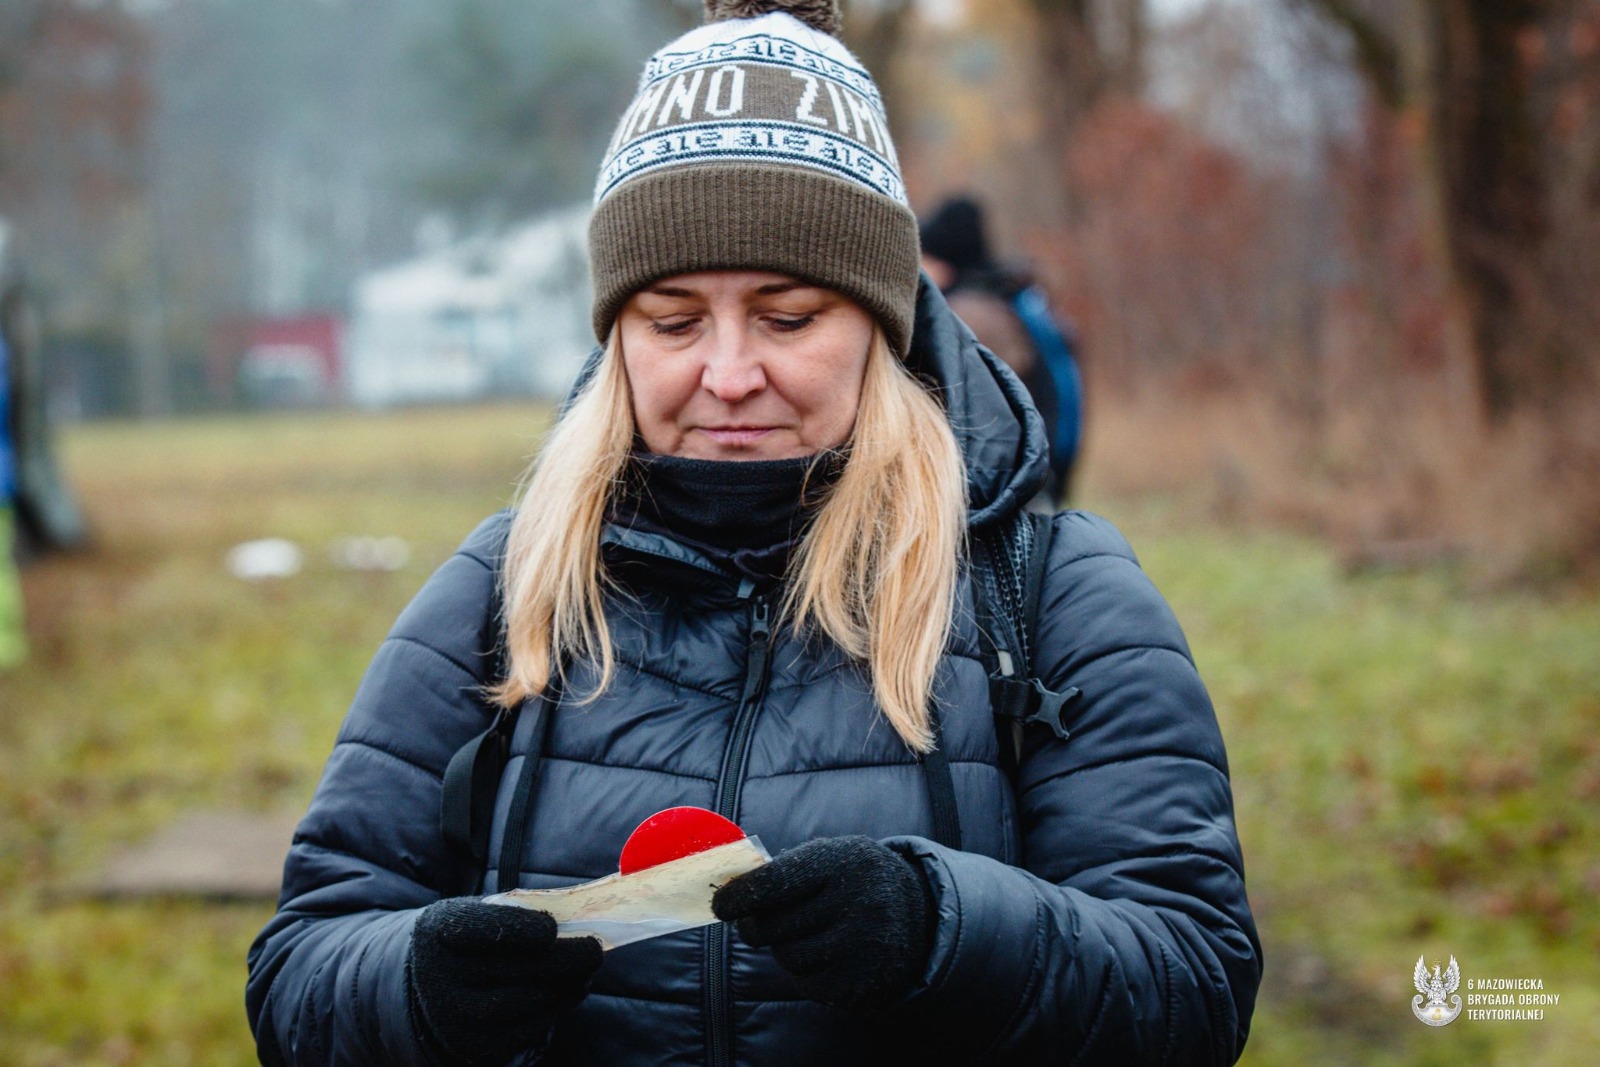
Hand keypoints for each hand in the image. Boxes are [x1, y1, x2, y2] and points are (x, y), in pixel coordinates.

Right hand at [406, 897, 601, 1065]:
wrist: (426, 987)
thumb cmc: (470, 940)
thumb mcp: (479, 914)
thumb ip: (520, 912)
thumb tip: (580, 921)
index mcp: (440, 930)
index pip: (482, 928)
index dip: (521, 929)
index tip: (552, 928)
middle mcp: (441, 977)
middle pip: (520, 968)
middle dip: (568, 958)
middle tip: (595, 949)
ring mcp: (456, 1017)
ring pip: (533, 999)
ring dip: (570, 984)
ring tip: (586, 969)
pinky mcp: (476, 1046)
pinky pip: (532, 1026)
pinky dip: (557, 1007)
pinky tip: (567, 991)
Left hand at [712, 835, 934, 1010]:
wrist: (916, 913)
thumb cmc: (853, 880)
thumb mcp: (829, 857)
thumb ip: (782, 870)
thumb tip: (727, 893)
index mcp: (843, 861)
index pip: (774, 882)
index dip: (739, 896)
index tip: (720, 905)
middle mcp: (857, 902)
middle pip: (772, 925)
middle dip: (757, 926)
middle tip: (756, 923)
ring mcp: (862, 945)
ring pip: (787, 956)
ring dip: (786, 948)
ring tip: (809, 933)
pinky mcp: (863, 981)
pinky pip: (806, 983)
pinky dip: (805, 972)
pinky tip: (825, 955)